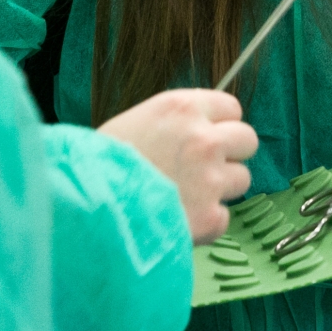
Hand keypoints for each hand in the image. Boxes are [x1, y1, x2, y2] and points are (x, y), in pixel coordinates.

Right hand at [98, 89, 256, 242]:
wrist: (83, 208)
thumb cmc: (99, 166)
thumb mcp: (135, 123)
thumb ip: (175, 124)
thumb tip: (199, 130)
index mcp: (182, 109)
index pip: (232, 108)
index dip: (220, 125)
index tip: (208, 137)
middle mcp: (204, 139)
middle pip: (248, 140)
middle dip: (230, 154)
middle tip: (204, 169)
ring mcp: (211, 179)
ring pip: (241, 179)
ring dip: (220, 189)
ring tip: (185, 197)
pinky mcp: (211, 217)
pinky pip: (224, 217)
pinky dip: (207, 223)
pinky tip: (178, 220)